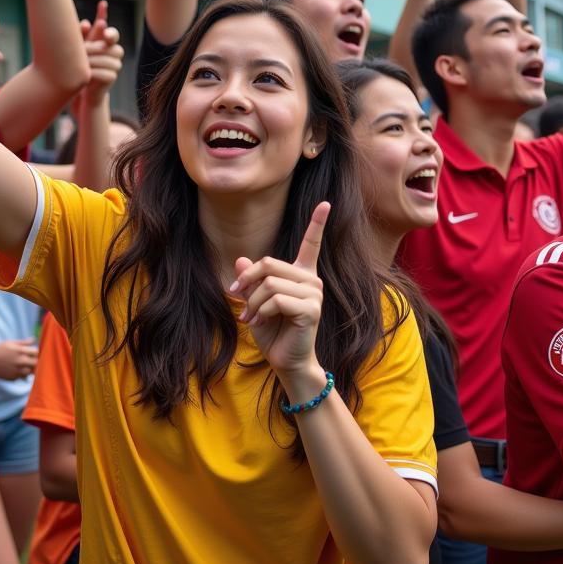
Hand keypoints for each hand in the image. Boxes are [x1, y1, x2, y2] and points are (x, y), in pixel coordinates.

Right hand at [0, 337, 38, 379]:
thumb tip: (34, 339)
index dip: (35, 352)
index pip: (36, 352)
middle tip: (30, 360)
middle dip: (34, 361)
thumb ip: (24, 342)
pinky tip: (14, 370)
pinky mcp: (13, 378)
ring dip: (28, 369)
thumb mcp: (10, 343)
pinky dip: (20, 374)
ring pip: (30, 372)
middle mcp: (20, 361)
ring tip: (22, 366)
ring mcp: (16, 371)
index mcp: (20, 351)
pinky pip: (22, 377)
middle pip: (36, 363)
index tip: (31, 353)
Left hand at [82, 0, 123, 102]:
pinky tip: (86, 73)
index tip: (104, 31)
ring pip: (107, 59)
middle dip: (95, 48)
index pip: (113, 34)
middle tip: (82, 50)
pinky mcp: (112, 77)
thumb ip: (81, 33)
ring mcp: (115, 65)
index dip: (111, 32)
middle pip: (111, 46)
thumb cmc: (79, 61)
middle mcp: (114, 51)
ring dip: (92, 60)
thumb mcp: (78, 46)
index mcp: (107, 41)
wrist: (80, 85)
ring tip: (80, 63)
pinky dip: (94, 72)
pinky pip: (105, 73)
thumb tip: (86, 23)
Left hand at [229, 202, 329, 393]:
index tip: (325, 202)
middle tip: (237, 300)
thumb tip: (241, 259)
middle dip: (247, 281)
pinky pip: (276, 299)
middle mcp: (311, 280)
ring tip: (251, 317)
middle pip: (269, 264)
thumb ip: (249, 281)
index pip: (311, 243)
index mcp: (301, 274)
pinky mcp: (311, 309)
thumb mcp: (254, 302)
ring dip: (253, 302)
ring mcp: (314, 294)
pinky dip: (261, 311)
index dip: (318, 223)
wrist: (285, 361)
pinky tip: (260, 322)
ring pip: (270, 283)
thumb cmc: (272, 331)